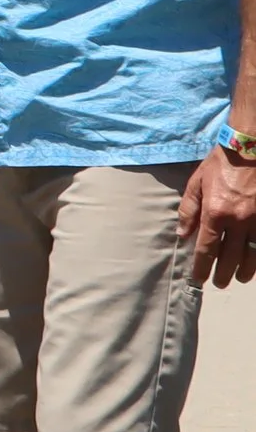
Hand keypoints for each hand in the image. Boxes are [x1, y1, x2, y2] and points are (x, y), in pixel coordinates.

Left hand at [181, 147, 255, 287]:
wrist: (250, 148)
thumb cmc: (220, 164)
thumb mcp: (196, 183)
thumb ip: (188, 210)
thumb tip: (182, 234)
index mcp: (215, 212)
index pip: (206, 248)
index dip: (202, 267)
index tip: (198, 279)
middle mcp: (238, 220)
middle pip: (231, 257)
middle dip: (224, 274)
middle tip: (220, 283)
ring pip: (253, 255)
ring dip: (245, 270)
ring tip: (239, 278)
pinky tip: (255, 263)